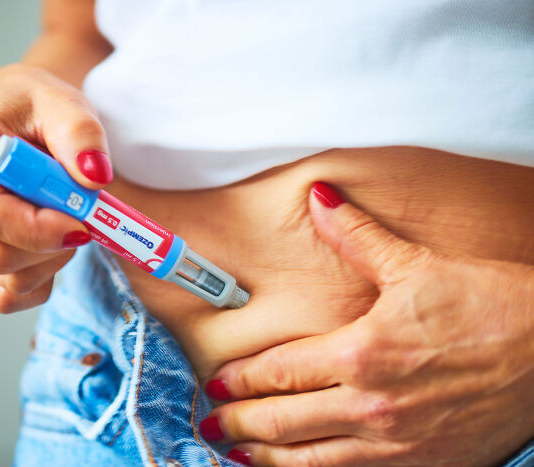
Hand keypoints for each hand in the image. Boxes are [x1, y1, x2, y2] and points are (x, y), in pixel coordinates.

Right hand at [0, 63, 112, 312]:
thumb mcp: (65, 106)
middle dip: (53, 245)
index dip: (39, 229)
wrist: (24, 122)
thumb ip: (82, 135)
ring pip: (6, 280)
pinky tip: (50, 246)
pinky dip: (40, 280)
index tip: (81, 221)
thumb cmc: (40, 111)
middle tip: (80, 215)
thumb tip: (94, 177)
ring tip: (64, 220)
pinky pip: (5, 296)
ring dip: (52, 261)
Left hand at [201, 182, 533, 465]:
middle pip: (283, 420)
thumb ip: (357, 236)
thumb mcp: (416, 265)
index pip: (281, 371)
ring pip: (309, 461)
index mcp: (362, 352)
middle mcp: (371, 405)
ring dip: (264, 458)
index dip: (242, 379)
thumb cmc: (490, 306)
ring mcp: (395, 445)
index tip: (216, 383)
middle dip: (239, 422)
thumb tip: (319, 198)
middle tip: (209, 423)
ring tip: (234, 455)